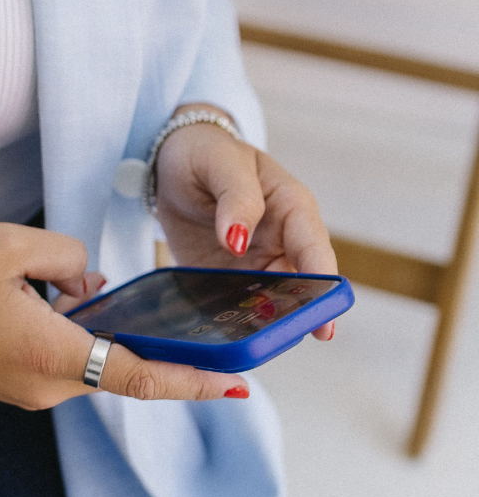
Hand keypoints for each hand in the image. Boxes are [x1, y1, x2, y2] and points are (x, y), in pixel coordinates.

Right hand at [0, 222, 252, 406]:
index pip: (139, 376)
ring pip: (94, 363)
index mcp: (52, 354)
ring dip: (113, 334)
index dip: (193, 382)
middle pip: (123, 368)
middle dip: (160, 346)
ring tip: (124, 296)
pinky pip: (67, 363)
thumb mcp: (11, 244)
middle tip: (207, 328)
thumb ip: (69, 256)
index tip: (237, 383)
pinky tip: (75, 298)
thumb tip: (94, 280)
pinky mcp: (15, 385)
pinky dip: (85, 337)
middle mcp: (48, 387)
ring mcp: (30, 392)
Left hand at [153, 106, 337, 339]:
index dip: (324, 289)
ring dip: (262, 324)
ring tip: (246, 343)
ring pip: (272, 306)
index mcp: (293, 209)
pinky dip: (232, 323)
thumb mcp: (221, 163)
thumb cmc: (207, 153)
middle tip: (276, 340)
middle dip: (292, 316)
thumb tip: (239, 240)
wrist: (173, 162)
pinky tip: (220, 336)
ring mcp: (257, 266)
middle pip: (300, 290)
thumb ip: (237, 198)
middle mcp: (282, 244)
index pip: (315, 252)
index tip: (323, 326)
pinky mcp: (229, 282)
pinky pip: (237, 309)